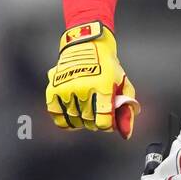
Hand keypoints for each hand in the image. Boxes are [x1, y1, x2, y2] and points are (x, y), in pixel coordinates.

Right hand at [44, 21, 138, 137]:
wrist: (88, 45)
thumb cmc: (108, 67)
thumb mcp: (123, 84)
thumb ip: (126, 109)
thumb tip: (125, 134)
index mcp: (103, 85)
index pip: (103, 119)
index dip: (107, 126)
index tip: (108, 123)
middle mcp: (84, 86)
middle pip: (89, 120)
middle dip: (95, 123)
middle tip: (98, 117)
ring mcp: (67, 87)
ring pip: (74, 118)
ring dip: (82, 122)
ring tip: (87, 116)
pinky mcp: (53, 88)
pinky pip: (56, 113)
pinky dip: (64, 121)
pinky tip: (72, 121)